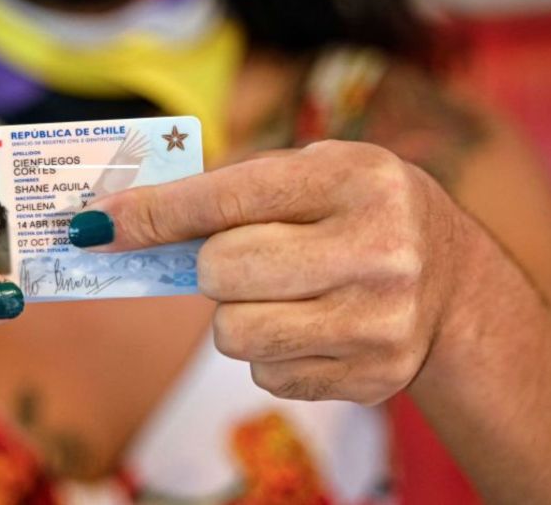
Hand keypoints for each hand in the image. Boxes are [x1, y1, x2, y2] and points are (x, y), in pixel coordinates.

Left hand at [71, 140, 476, 404]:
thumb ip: (233, 189)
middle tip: (246, 257)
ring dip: (237, 314)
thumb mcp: (319, 173)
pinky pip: (265, 375)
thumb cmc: (361, 213)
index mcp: (355, 179)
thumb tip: (121, 221)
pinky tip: (313, 325)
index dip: (153, 212)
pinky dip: (271, 351)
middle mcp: (377, 250)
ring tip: (283, 292)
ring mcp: (378, 322)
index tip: (96, 225)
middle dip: (214, 265)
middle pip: (221, 271)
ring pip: (234, 333)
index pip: (227, 197)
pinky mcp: (371, 378)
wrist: (454, 285)